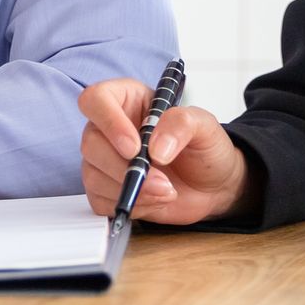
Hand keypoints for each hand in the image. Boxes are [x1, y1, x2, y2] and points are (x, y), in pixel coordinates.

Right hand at [77, 79, 252, 224]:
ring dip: (131, 190)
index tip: (134, 147)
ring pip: (93, 175)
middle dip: (124, 168)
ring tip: (165, 191)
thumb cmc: (205, 148)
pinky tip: (152, 201)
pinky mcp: (107, 190)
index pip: (96, 99)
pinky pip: (99, 201)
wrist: (214, 185)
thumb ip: (181, 125)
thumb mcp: (205, 127)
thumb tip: (155, 148)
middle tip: (160, 179)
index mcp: (128, 101)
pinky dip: (128, 205)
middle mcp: (110, 128)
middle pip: (91, 142)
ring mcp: (106, 160)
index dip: (109, 122)